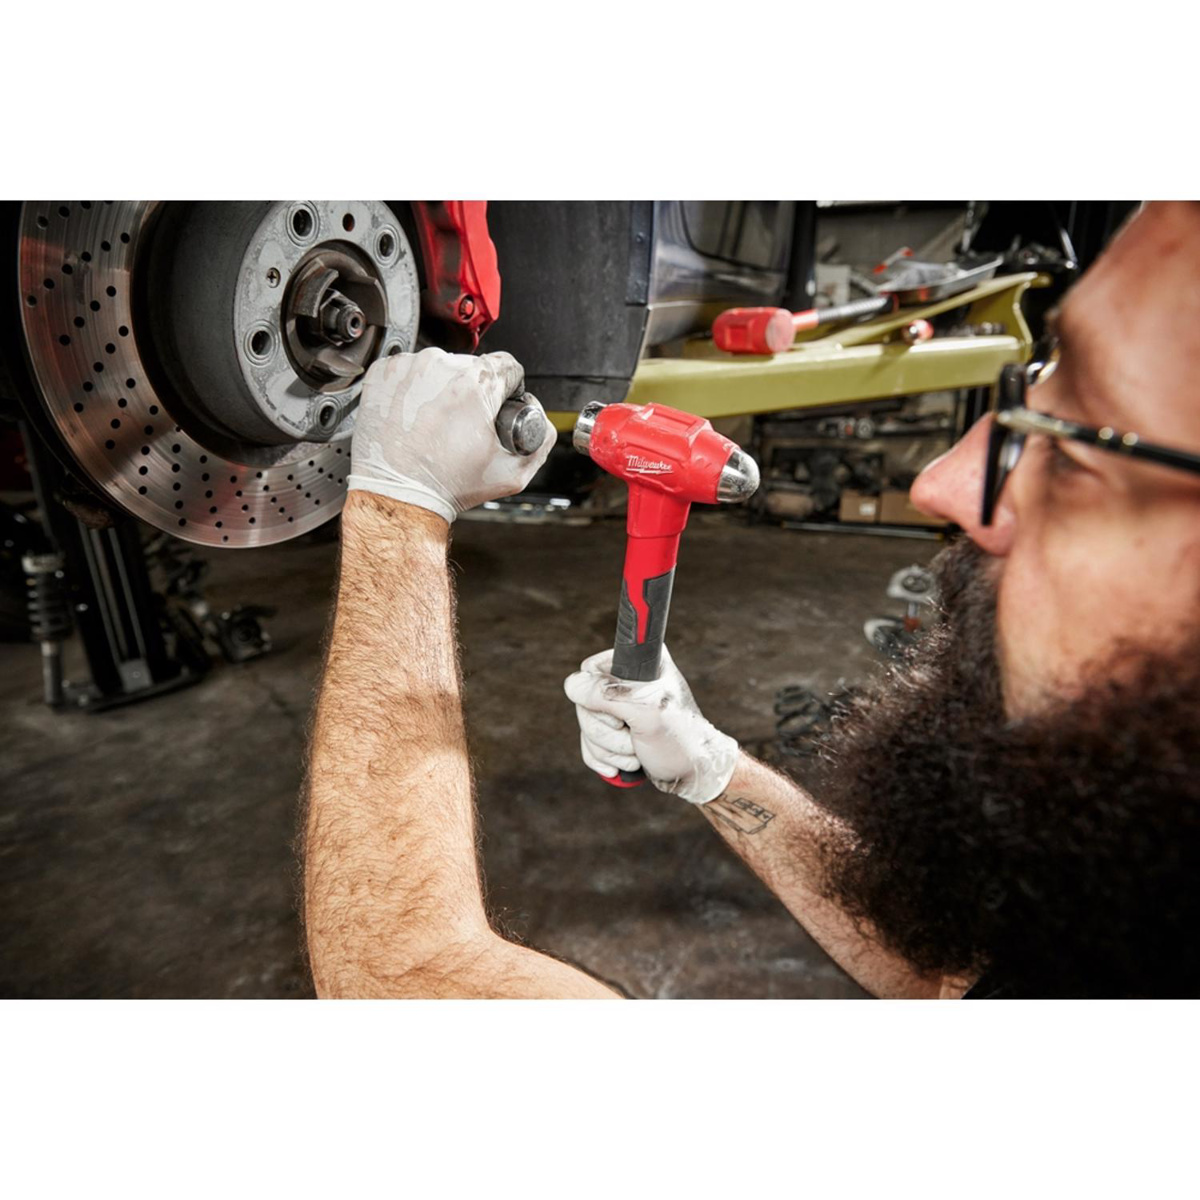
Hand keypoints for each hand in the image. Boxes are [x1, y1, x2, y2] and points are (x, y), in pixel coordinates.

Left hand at [348, 347, 555, 523]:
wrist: (399, 494)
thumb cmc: (446, 484)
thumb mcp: (513, 472)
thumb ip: (542, 440)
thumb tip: (539, 418)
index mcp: (476, 384)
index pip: (507, 365)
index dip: (508, 388)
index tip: (497, 405)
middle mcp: (441, 368)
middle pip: (472, 366)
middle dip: (474, 391)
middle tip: (463, 424)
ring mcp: (409, 368)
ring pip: (440, 367)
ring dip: (442, 388)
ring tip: (436, 422)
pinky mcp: (384, 373)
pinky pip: (410, 371)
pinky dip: (414, 389)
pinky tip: (415, 416)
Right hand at [563, 646, 738, 804]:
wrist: (694, 773)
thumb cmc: (680, 740)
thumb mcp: (645, 714)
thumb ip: (607, 695)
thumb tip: (572, 685)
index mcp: (639, 664)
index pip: (590, 671)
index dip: (598, 699)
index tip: (622, 715)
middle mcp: (627, 681)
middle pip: (584, 704)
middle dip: (607, 733)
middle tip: (634, 738)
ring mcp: (620, 707)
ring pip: (585, 727)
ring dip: (609, 749)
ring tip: (637, 753)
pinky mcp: (615, 730)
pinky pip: (589, 744)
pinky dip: (604, 758)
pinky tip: (624, 764)